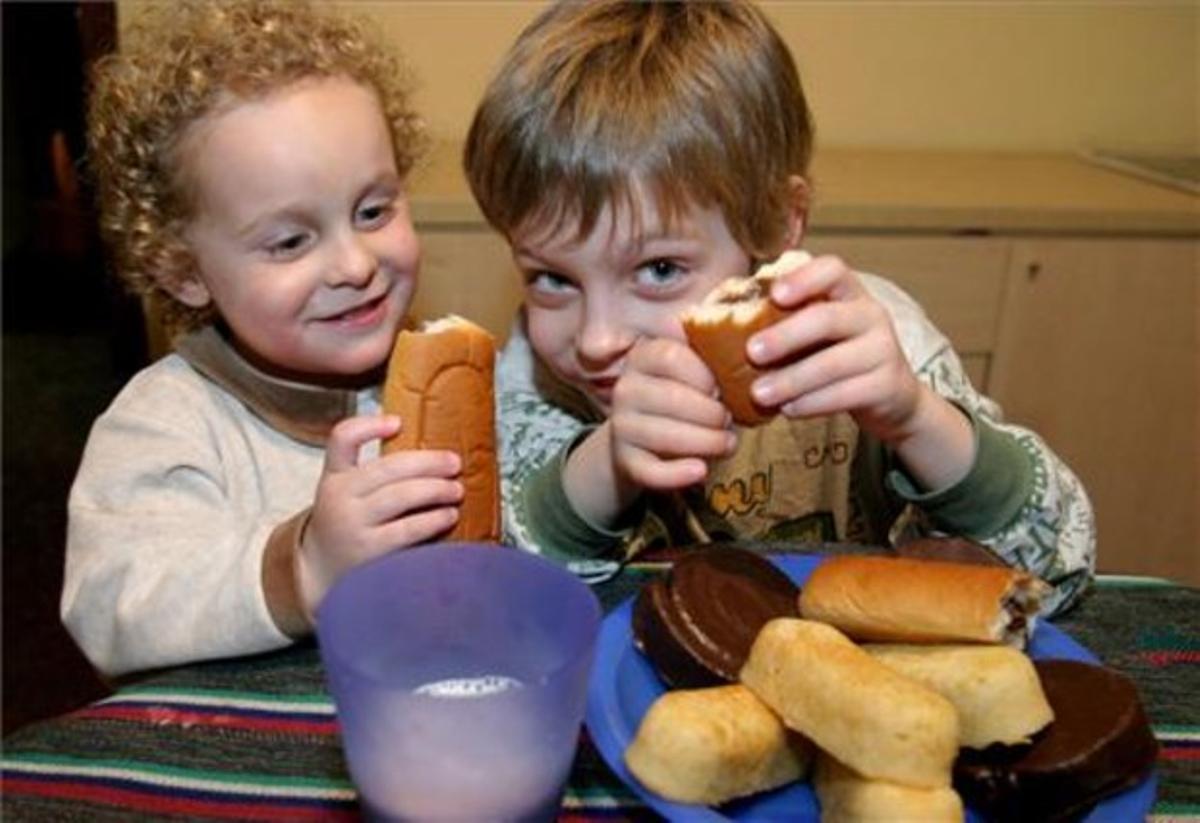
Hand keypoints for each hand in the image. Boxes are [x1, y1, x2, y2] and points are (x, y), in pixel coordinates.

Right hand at [296, 415, 462, 615]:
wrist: (321, 573)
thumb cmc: (348, 525)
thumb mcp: (346, 493)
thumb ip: (373, 473)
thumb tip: (431, 454)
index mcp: (334, 476)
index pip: (342, 438)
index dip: (369, 426)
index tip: (398, 422)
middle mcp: (339, 497)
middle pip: (388, 468)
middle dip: (428, 462)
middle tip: (455, 463)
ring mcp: (352, 524)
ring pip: (400, 496)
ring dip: (436, 489)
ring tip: (457, 490)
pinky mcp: (368, 551)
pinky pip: (407, 529)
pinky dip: (433, 519)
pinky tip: (449, 515)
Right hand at [607, 337, 736, 490]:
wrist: (649, 432)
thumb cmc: (686, 394)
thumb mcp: (694, 368)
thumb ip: (712, 359)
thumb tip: (754, 362)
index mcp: (644, 356)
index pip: (670, 357)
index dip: (703, 375)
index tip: (721, 388)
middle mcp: (626, 388)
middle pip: (671, 398)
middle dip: (711, 413)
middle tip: (729, 420)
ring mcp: (622, 426)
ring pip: (663, 436)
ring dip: (705, 442)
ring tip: (728, 443)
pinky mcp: (625, 460)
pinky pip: (650, 471)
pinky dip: (678, 474)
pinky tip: (701, 470)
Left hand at [746, 254, 973, 488]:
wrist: (891, 396)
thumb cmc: (835, 354)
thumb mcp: (815, 330)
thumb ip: (780, 317)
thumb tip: (710, 313)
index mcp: (848, 293)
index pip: (833, 270)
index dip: (804, 278)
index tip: (774, 294)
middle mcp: (870, 315)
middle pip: (828, 319)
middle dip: (786, 336)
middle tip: (751, 352)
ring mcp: (883, 350)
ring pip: (835, 363)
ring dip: (792, 379)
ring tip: (759, 393)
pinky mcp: (887, 385)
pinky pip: (847, 394)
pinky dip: (813, 404)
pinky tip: (787, 410)